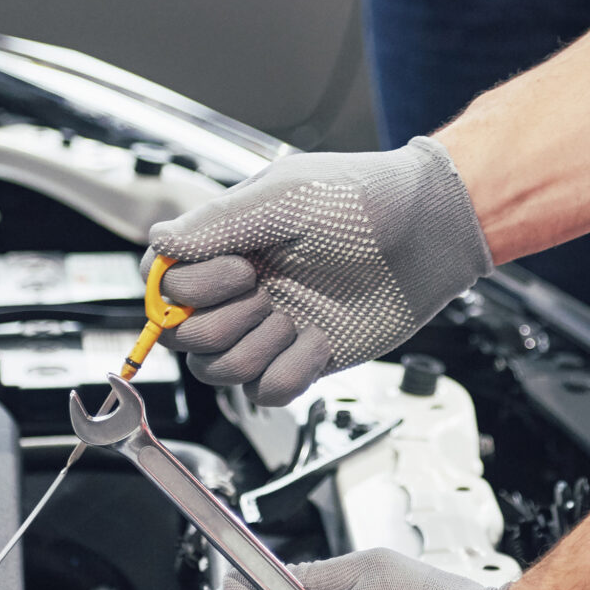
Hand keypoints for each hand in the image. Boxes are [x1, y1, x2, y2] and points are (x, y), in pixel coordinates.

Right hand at [147, 138, 492, 406]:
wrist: (429, 231)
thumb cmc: (363, 199)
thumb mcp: (286, 196)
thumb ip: (219, 223)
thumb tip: (160, 243)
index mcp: (226, 246)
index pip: (162, 285)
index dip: (184, 292)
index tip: (238, 271)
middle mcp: (240, 290)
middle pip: (183, 338)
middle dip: (223, 322)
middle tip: (266, 290)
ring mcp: (271, 327)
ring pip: (219, 372)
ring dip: (254, 349)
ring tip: (294, 317)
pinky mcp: (304, 358)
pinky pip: (268, 392)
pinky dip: (289, 373)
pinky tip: (319, 341)